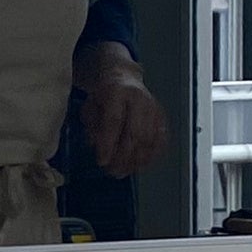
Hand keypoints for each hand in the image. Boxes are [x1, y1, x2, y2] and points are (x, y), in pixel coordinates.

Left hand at [75, 50, 168, 179]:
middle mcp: (139, 98)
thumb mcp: (89, 108)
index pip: (114, 120)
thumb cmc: (103, 98)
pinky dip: (150, 156)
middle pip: (135, 132)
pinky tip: (139, 166)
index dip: (108, 143)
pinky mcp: (161, 116)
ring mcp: (153, 107)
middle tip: (112, 171)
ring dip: (136, 160)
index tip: (102, 161)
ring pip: (149, 139)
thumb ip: (92, 127)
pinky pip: (160, 140)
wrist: (124, 79)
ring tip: (123, 172)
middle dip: (123, 156)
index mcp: (117, 92)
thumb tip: (98, 147)